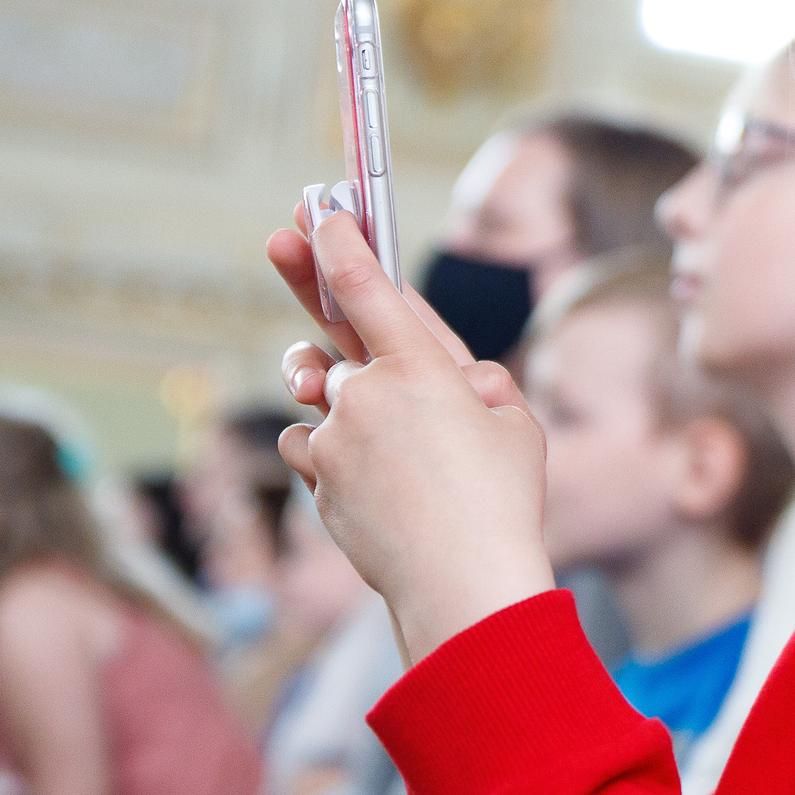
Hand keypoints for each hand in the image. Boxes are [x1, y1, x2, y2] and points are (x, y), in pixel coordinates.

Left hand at [265, 212, 553, 661]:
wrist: (462, 585)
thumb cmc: (504, 502)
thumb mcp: (516, 425)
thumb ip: (482, 387)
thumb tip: (463, 383)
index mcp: (420, 369)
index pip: (366, 287)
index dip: (338, 241)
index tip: (317, 209)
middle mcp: (366, 395)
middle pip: (324, 343)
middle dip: (302, 291)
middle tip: (277, 241)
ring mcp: (335, 440)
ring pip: (316, 402)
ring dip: (332, 402)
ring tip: (370, 425)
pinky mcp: (318, 482)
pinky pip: (310, 450)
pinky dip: (330, 456)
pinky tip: (371, 481)